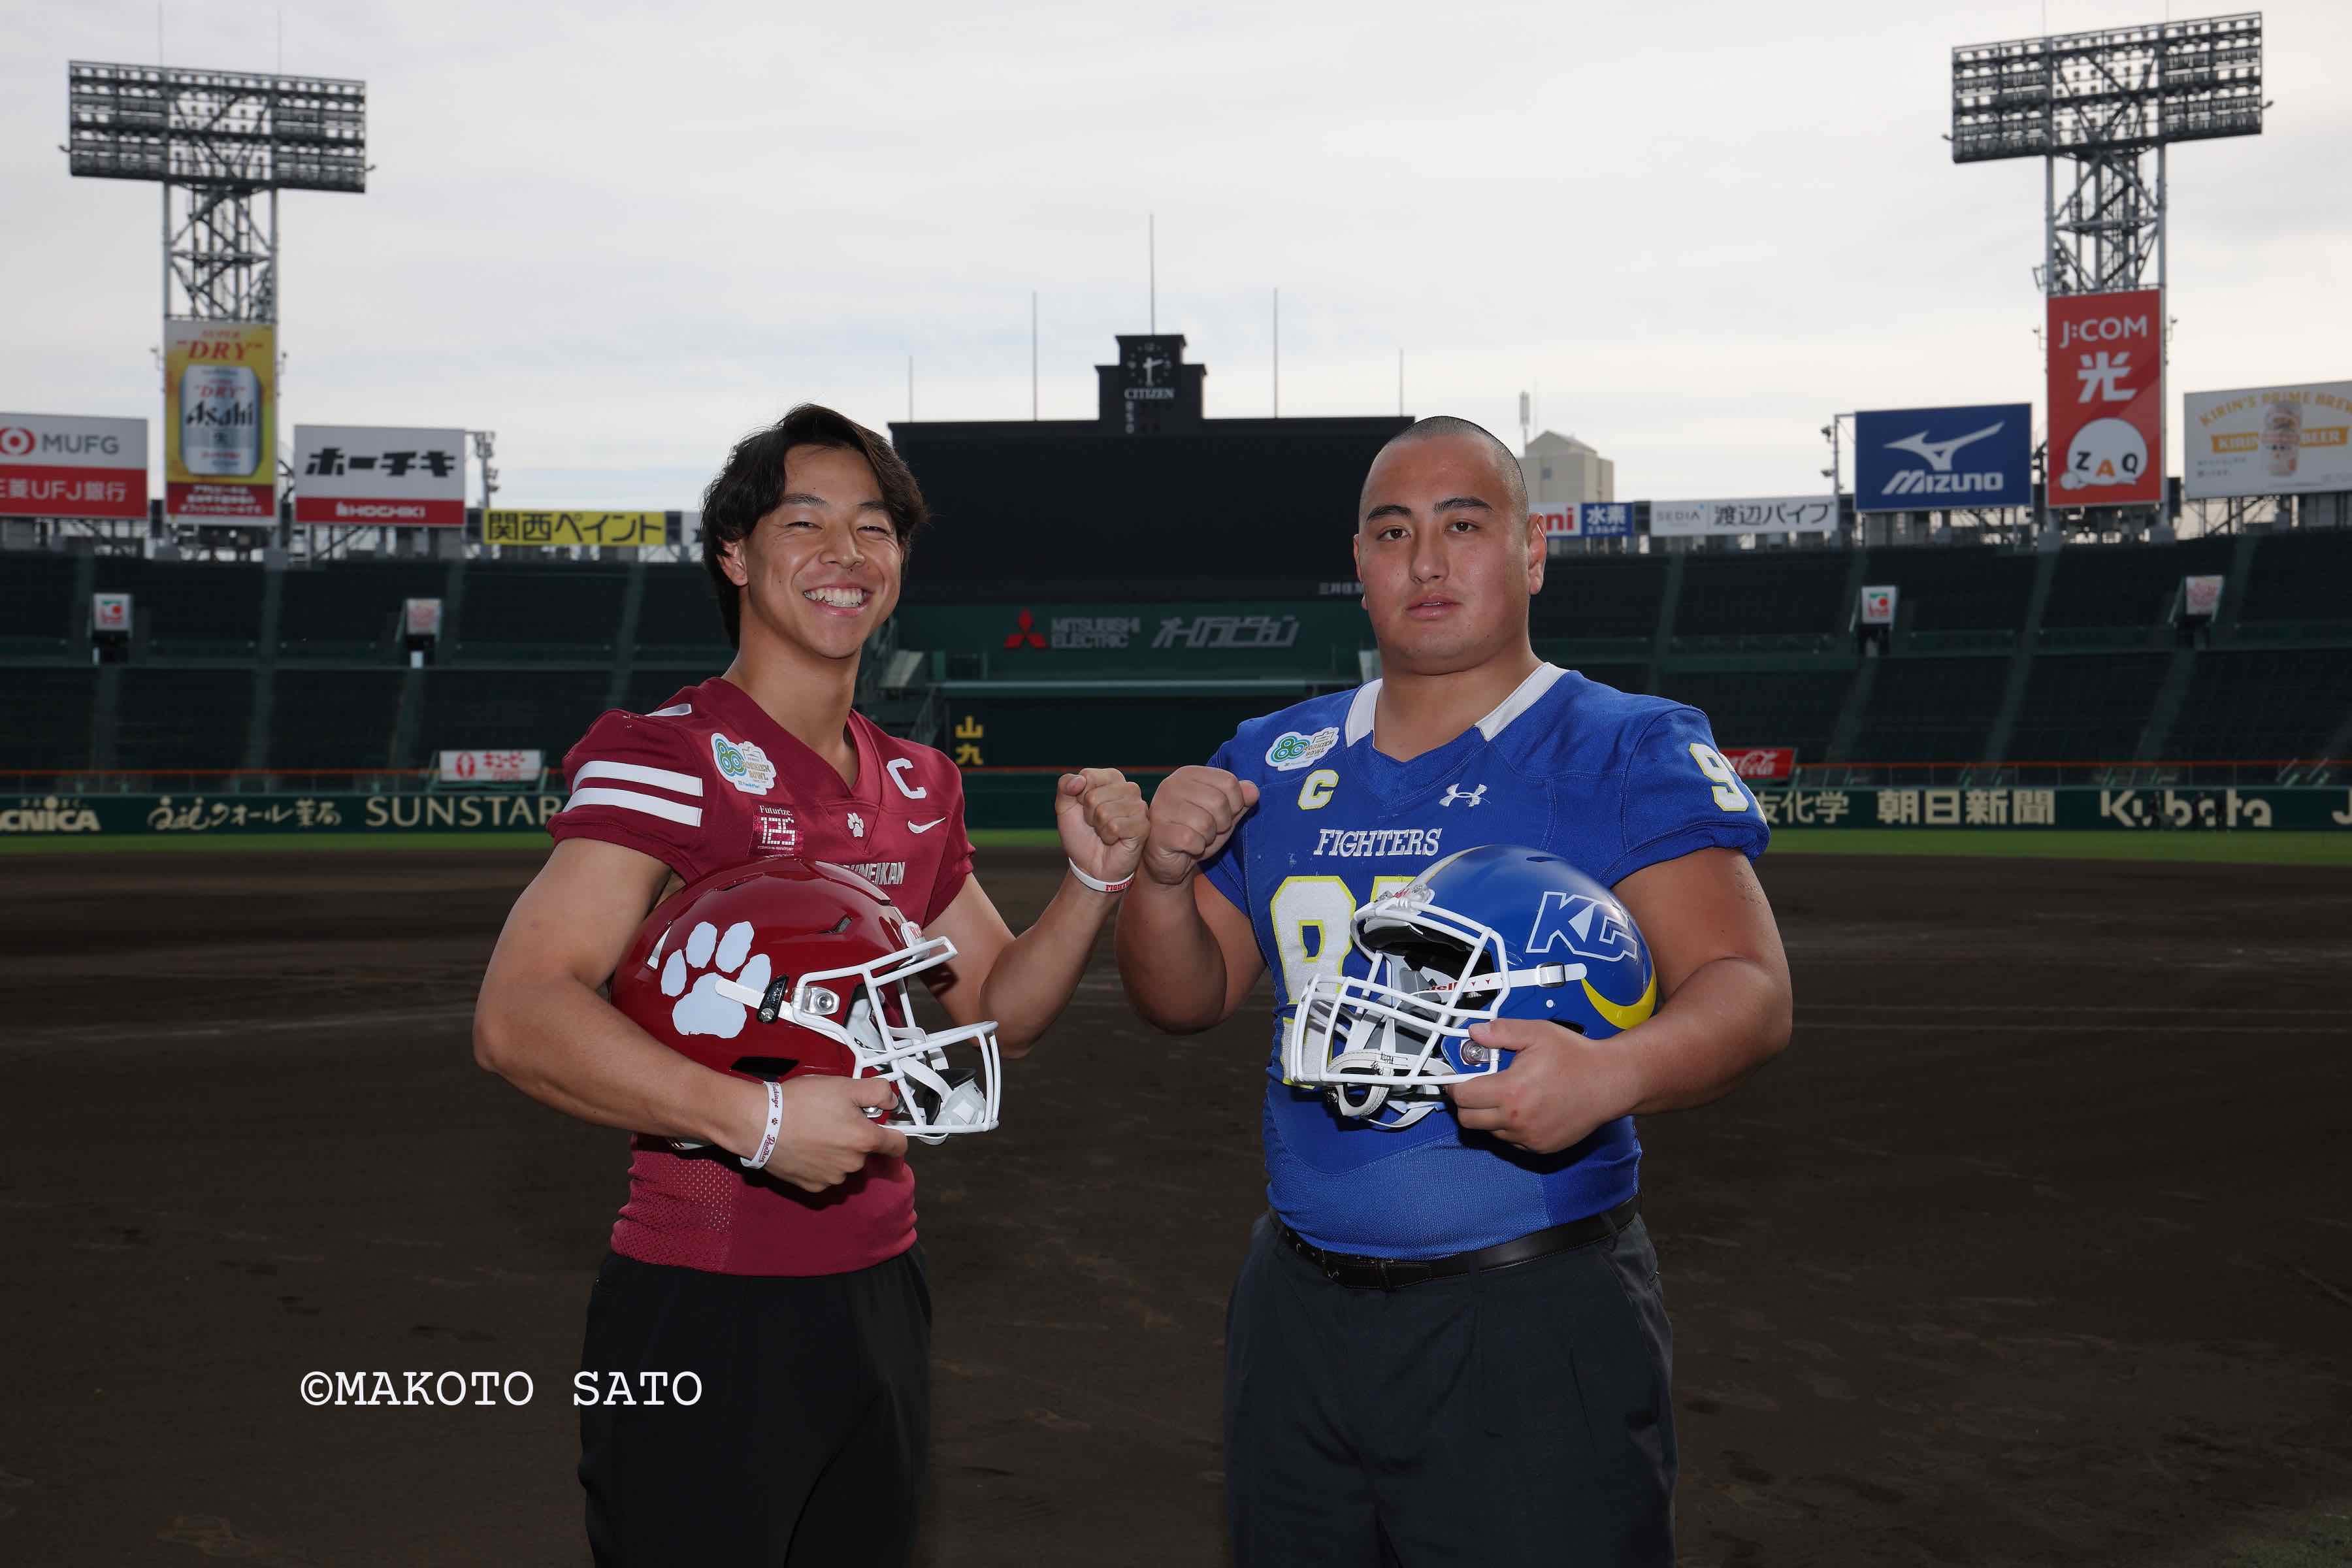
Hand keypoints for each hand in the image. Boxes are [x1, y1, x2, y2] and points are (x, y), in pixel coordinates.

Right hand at [743, 1075, 908, 1192]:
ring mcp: (833, 1179)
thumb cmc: (802, 1102)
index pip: (898, 1145)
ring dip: (838, 1152)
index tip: (883, 1126)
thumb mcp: (845, 1086)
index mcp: (865, 1140)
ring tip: (816, 1132)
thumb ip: (877, 1092)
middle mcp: (854, 1164)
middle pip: (867, 1151)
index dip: (894, 1133)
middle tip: (834, 1118)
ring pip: (846, 1164)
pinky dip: (820, 1164)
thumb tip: (891, 1103)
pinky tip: (806, 1148)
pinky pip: (826, 1175)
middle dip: (857, 1137)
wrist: (761, 1123)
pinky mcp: (812, 1187)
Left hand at [1056, 767, 1146, 888]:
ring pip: (1103, 812)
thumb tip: (1079, 780)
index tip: (1085, 810)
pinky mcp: (1143, 826)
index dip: (1078, 797)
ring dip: (1098, 828)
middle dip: (1088, 815)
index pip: (1088, 776)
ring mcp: (1139, 807)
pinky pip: (1115, 826)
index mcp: (1112, 779)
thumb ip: (1064, 786)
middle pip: (1093, 796)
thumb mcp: (1064, 807)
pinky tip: (1113, 840)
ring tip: (1105, 833)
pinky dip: (1107, 837)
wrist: (1090, 865)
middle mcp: (1129, 789)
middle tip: (1096, 825)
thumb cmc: (1081, 834)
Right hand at [1141, 766, 1258, 887]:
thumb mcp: (1224, 815)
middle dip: (1222, 823)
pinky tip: (1187, 847)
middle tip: (1209, 830)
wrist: (1169, 860)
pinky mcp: (1159, 831)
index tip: (1223, 815)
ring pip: (1205, 823)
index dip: (1235, 804)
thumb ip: (1240, 800)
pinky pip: (1191, 840)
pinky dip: (1196, 848)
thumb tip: (1253, 791)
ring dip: (1208, 837)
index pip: (1229, 781)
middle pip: (1219, 802)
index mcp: (1189, 774)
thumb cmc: (1196, 832)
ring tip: (1197, 837)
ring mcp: (1162, 807)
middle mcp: (1172, 785)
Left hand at [1445, 1019, 1644, 1155]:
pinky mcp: (1541, 1148)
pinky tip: (1524, 1108)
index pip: (1462, 1096)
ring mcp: (1529, 1138)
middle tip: (1476, 1086)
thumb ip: (1501, 1033)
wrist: (1611, 1082)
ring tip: (1507, 1094)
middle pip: (1468, 1121)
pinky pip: (1511, 1141)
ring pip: (1490, 1132)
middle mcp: (1517, 1120)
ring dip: (1489, 1116)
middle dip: (1466, 1103)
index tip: (1456, 1078)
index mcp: (1511, 1091)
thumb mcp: (1537, 1034)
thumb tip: (1474, 1033)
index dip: (1454, 1085)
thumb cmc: (1576, 1057)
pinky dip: (1510, 1127)